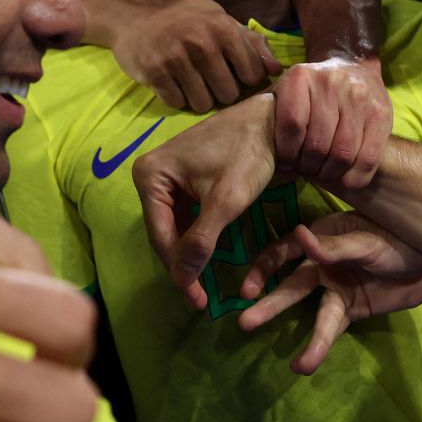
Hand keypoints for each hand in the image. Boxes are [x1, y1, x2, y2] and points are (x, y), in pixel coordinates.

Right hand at [110, 0, 282, 112]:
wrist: (133, 14)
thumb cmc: (183, 18)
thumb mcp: (218, 19)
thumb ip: (249, 42)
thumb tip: (276, 69)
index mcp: (223, 28)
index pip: (252, 74)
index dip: (245, 79)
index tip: (233, 73)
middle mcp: (201, 43)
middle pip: (229, 94)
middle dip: (221, 92)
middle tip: (208, 79)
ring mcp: (176, 59)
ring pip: (203, 104)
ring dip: (198, 98)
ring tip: (190, 82)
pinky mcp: (154, 74)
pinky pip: (177, 103)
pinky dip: (176, 98)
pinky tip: (172, 82)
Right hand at [133, 95, 278, 306]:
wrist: (272, 121)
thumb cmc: (248, 152)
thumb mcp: (225, 201)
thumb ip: (201, 241)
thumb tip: (181, 280)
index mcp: (150, 175)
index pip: (160, 234)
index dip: (178, 270)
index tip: (197, 301)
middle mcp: (150, 174)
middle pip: (164, 232)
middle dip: (182, 264)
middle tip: (200, 299)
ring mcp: (165, 177)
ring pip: (174, 227)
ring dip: (189, 254)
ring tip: (203, 285)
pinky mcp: (182, 179)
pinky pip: (184, 216)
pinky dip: (196, 237)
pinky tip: (207, 258)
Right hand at [237, 214, 421, 372]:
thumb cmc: (401, 239)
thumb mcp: (368, 241)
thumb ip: (334, 246)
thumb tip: (298, 236)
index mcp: (322, 236)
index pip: (284, 251)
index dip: (263, 268)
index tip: (248, 289)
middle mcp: (322, 264)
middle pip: (291, 285)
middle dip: (269, 304)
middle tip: (245, 323)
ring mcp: (336, 289)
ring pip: (312, 313)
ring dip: (303, 339)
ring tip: (296, 366)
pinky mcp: (351, 311)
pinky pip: (332, 328)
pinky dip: (321, 346)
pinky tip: (307, 363)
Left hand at [273, 57, 392, 189]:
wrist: (352, 65)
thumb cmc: (311, 90)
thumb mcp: (287, 91)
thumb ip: (273, 116)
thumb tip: (266, 159)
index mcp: (300, 77)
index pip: (291, 124)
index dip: (287, 153)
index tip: (286, 164)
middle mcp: (331, 83)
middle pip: (317, 144)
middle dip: (308, 167)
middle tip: (306, 171)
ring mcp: (359, 97)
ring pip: (342, 154)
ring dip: (330, 173)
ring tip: (322, 173)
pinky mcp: (382, 113)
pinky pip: (368, 158)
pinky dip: (355, 177)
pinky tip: (345, 179)